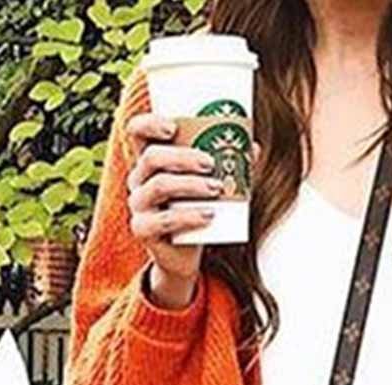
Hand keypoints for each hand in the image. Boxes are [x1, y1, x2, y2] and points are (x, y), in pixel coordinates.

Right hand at [125, 113, 221, 301]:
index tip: (174, 126)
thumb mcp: (209, 185)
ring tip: (216, 188)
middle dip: (183, 157)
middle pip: (152, 158)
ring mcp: (139, 206)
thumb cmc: (195, 211)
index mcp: (150, 162)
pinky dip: (189, 216)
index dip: (150, 124)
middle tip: (211, 163)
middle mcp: (138, 180)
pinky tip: (209, 215)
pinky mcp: (143, 230)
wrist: (184, 255)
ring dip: (190, 184)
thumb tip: (254, 147)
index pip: (136, 132)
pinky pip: (164, 221)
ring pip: (159, 186)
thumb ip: (228, 166)